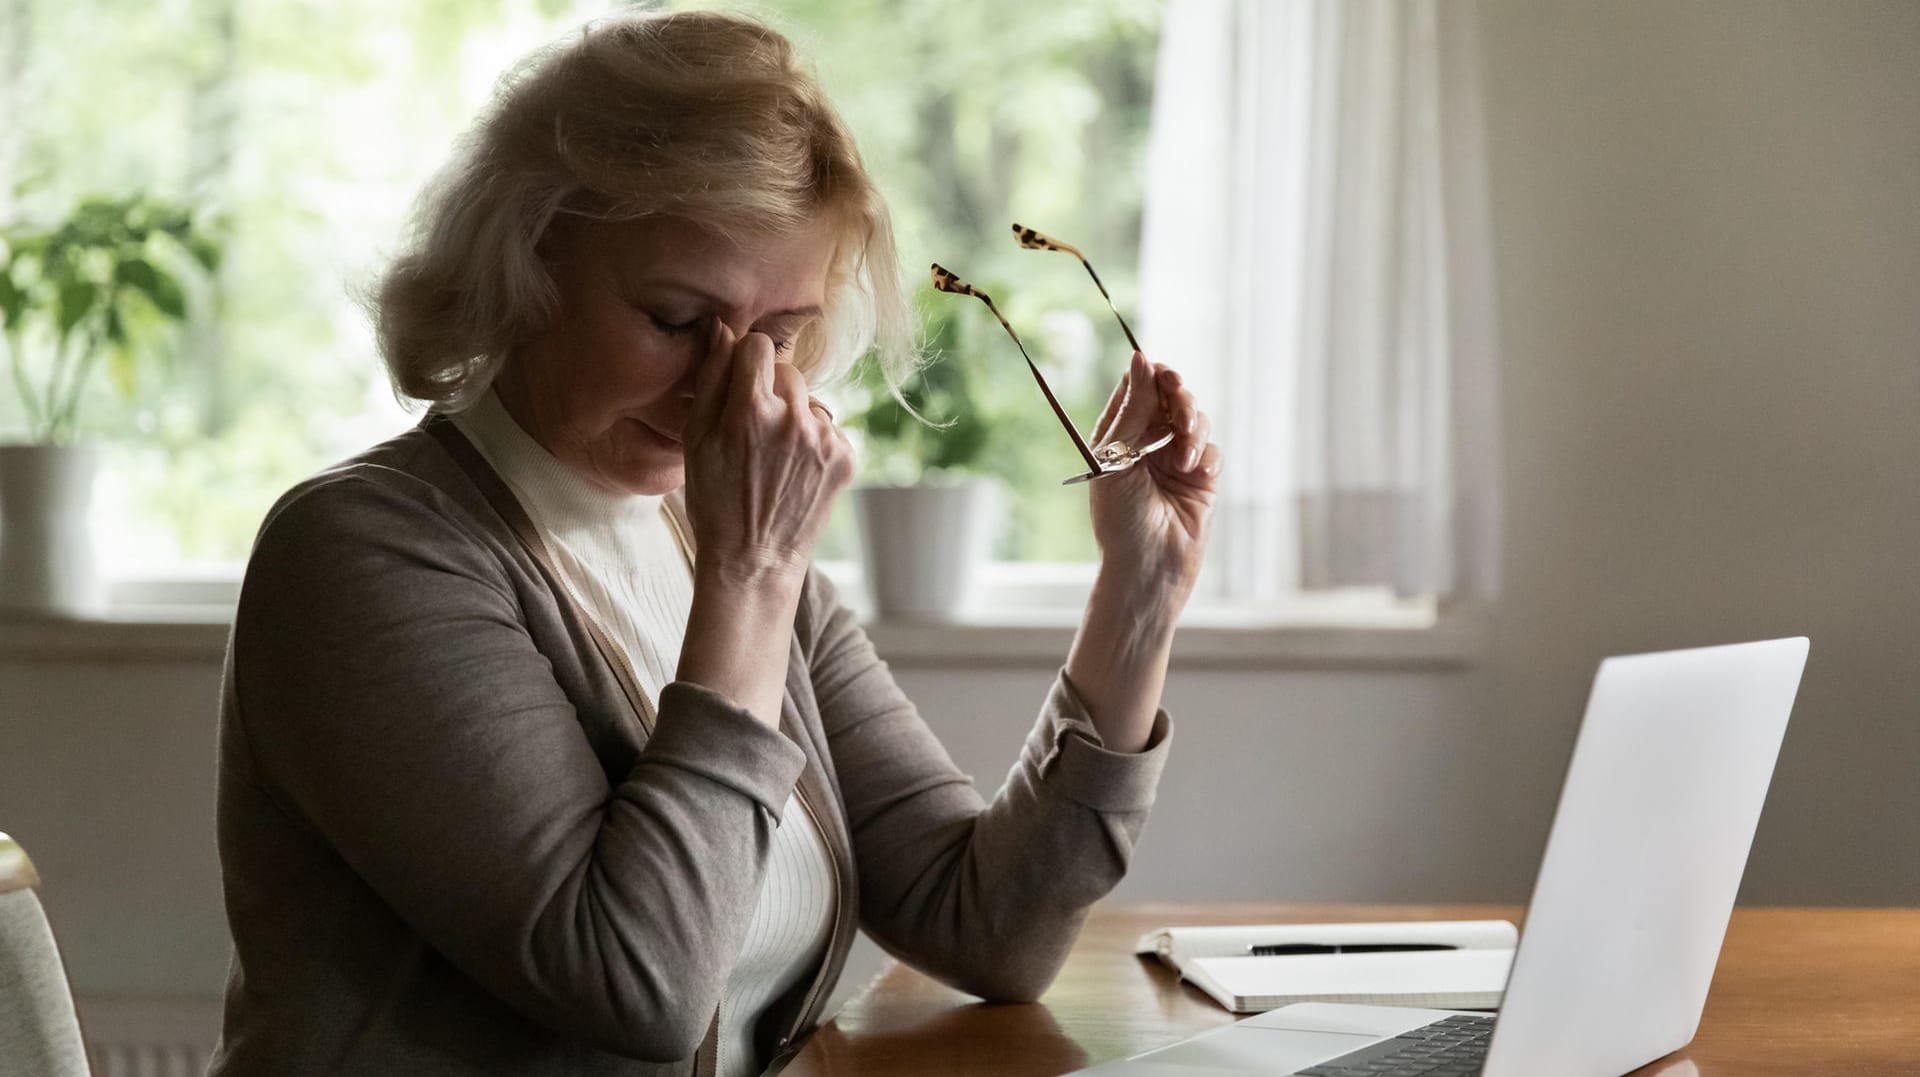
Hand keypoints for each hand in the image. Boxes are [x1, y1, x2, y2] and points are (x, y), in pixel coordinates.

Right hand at [680, 320, 854, 591]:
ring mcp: (826, 440)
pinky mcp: (846, 458)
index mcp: (751, 411)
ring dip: (794, 417)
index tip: (738, 384)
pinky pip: (828, 428)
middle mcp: (794, 420)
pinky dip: (814, 442)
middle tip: (752, 431)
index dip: (745, 362)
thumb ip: (711, 378)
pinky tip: (794, 472)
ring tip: (773, 458)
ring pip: (810, 401)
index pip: (758, 346)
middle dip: (770, 390)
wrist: (753, 561)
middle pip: (788, 371)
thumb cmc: (714, 500)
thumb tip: (721, 328)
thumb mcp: (695, 440)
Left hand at [1085, 351, 1221, 603]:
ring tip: (1183, 459)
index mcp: (1118, 434)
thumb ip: (1133, 409)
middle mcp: (1147, 442)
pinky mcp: (1202, 478)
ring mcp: (1176, 459)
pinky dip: (1206, 455)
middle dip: (1179, 396)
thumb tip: (1141, 357)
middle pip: (1171, 394)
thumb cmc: (1120, 519)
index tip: (1162, 376)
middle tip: (1180, 406)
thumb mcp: (1116, 459)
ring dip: (1193, 429)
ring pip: (1196, 418)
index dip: (1152, 374)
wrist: (1148, 567)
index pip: (1138, 386)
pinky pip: (1212, 449)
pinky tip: (1195, 474)